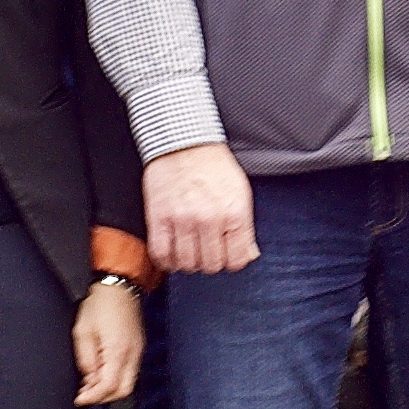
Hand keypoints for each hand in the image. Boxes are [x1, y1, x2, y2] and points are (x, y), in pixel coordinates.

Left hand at [72, 277, 145, 406]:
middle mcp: (132, 354)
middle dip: (103, 397)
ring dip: (109, 388)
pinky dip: (116, 378)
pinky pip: (130, 372)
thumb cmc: (99, 305)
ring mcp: (138, 351)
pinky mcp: (138, 347)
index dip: (93, 397)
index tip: (79, 399)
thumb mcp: (83, 331)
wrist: (119, 286)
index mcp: (118, 351)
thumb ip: (86, 359)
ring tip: (90, 382)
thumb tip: (89, 379)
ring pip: (128, 383)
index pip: (109, 386)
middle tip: (85, 393)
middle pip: (123, 390)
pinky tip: (101, 371)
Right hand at [146, 142, 257, 276]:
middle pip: (210, 265)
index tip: (225, 255)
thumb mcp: (240, 192)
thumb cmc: (212, 165)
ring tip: (188, 250)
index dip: (231, 261)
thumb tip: (249, 254)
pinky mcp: (159, 217)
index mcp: (234, 213)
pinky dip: (166, 260)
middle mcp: (209, 218)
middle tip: (205, 250)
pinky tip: (171, 253)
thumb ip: (245, 227)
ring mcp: (182, 219)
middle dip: (209, 261)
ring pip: (187, 264)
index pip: (236, 260)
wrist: (183, 142)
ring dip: (188, 262)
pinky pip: (162, 254)